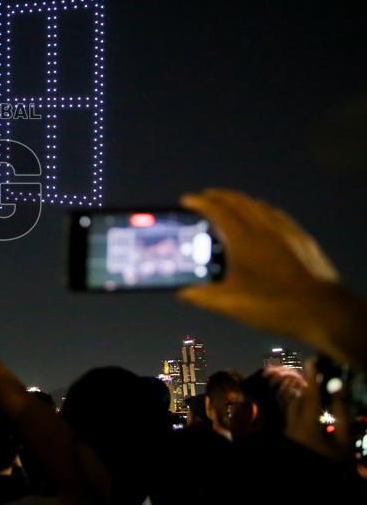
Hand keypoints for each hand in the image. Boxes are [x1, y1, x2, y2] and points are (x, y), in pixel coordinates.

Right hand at [177, 189, 346, 351]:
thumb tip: (180, 291)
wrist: (325, 310)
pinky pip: (276, 214)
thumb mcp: (232, 305)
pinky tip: (260, 217)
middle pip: (238, 201)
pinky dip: (260, 209)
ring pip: (258, 205)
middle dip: (218, 195)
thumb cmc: (275, 305)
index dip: (200, 203)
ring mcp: (286, 231)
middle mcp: (265, 228)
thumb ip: (203, 296)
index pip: (218, 211)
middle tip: (203, 197)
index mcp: (245, 240)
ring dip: (239, 200)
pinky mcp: (301, 238)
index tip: (186, 200)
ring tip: (227, 204)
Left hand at [285, 360, 350, 461]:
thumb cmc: (336, 458)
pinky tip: (312, 407)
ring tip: (318, 390)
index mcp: (308, 428)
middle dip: (310, 388)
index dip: (312, 378)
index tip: (312, 361)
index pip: (310, 397)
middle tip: (319, 374)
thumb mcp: (344, 438)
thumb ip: (341, 412)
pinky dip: (301, 407)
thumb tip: (338, 387)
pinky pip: (291, 414)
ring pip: (293, 406)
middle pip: (299, 399)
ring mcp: (287, 431)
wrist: (321, 472)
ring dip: (304, 397)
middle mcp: (292, 427)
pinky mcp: (286, 433)